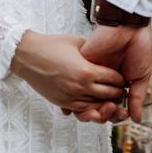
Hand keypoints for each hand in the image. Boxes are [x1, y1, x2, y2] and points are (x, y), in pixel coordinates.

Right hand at [12, 30, 127, 121]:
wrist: (27, 56)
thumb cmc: (51, 45)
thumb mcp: (77, 42)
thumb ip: (94, 51)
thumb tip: (107, 55)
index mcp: (87, 71)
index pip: (113, 79)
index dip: (121, 79)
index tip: (123, 79)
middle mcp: (80, 86)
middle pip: (108, 95)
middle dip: (117, 93)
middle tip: (121, 91)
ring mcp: (71, 97)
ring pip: (96, 106)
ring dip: (105, 103)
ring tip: (110, 99)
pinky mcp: (62, 102)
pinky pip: (82, 110)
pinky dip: (91, 107)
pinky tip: (94, 102)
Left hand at [82, 20, 151, 124]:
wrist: (129, 27)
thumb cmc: (138, 46)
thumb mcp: (141, 76)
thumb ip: (136, 98)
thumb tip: (135, 118)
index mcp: (116, 83)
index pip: (112, 105)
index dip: (116, 114)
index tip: (122, 114)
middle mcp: (102, 80)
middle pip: (98, 106)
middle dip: (105, 113)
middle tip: (113, 111)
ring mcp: (92, 74)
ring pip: (85, 99)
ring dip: (92, 109)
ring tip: (104, 107)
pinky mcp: (82, 66)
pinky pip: (75, 86)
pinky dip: (75, 99)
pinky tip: (82, 105)